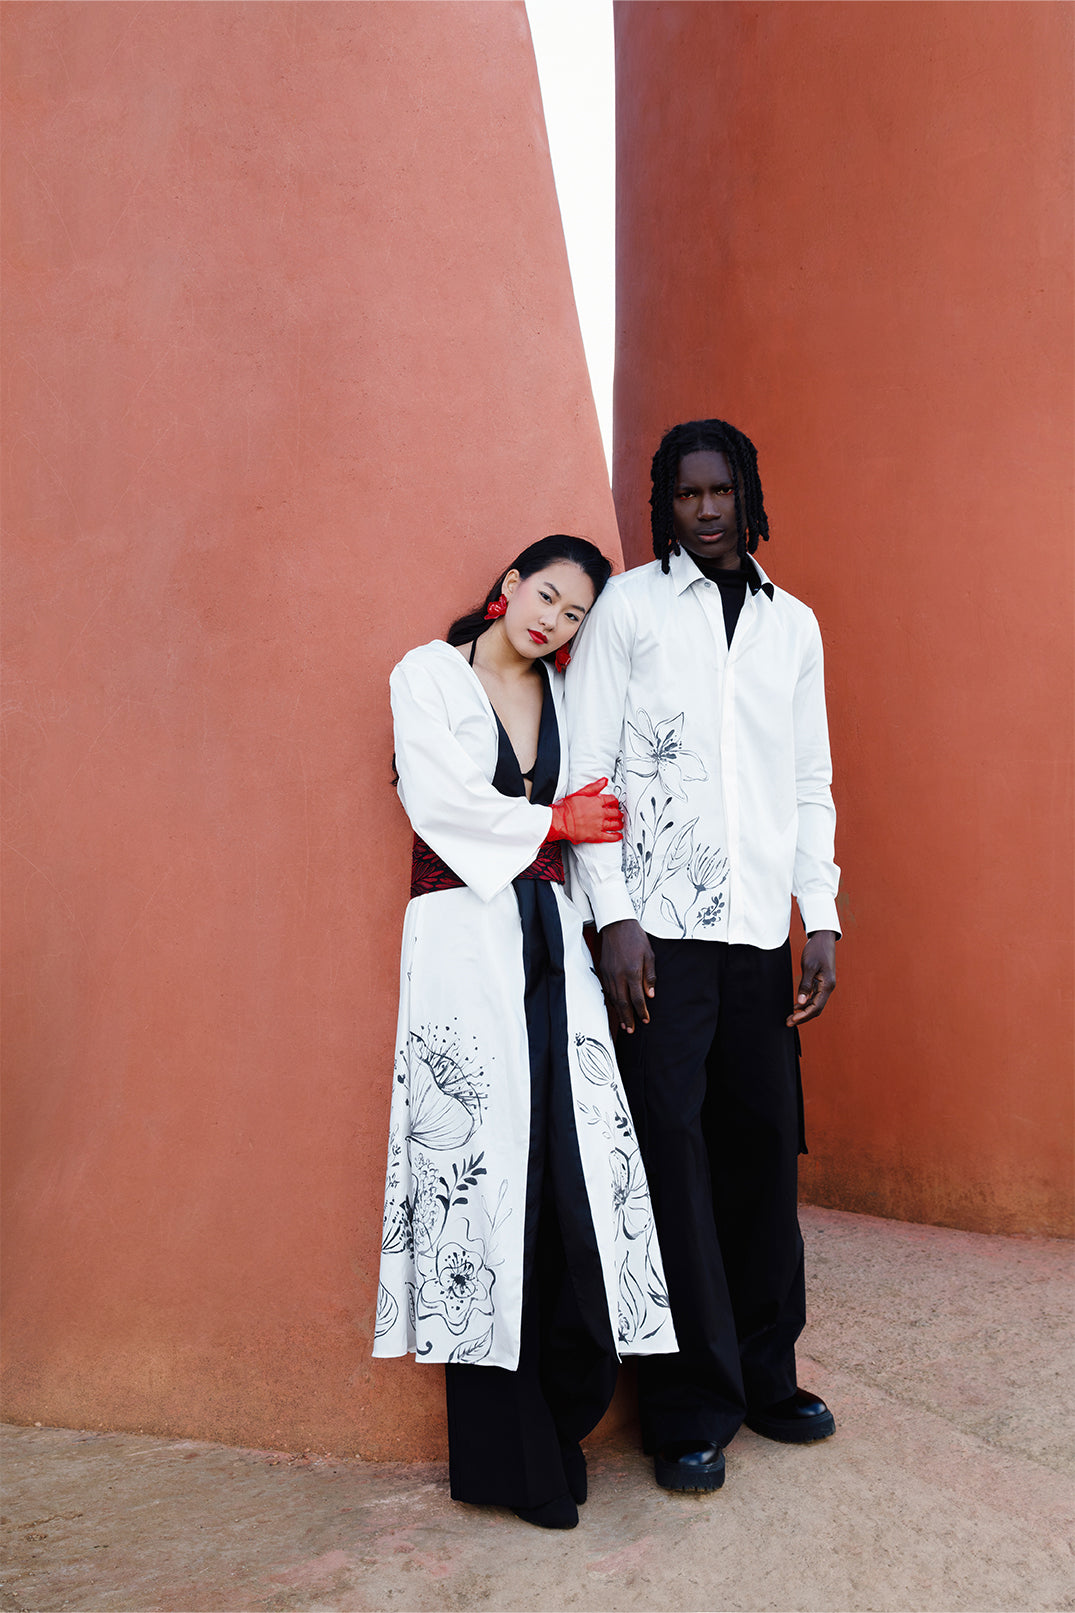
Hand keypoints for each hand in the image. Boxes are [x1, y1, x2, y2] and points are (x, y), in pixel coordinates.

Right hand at [547, 779, 621, 843]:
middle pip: (615, 813)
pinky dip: (616, 836)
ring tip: (619, 824)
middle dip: (618, 813)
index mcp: (597, 802)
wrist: (560, 821)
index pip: (611, 800)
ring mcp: (599, 825)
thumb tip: (604, 780)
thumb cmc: (567, 808)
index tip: (615, 803)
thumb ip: (594, 787)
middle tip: (619, 814)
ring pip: (615, 824)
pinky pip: (610, 836)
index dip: (615, 802)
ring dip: (619, 824)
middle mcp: (600, 813)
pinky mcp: (596, 835)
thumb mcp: (580, 793)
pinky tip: (618, 835)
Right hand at [599, 918, 655, 1032]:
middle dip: (628, 1018)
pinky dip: (611, 1001)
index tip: (645, 1019)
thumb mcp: (649, 955)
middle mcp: (619, 976)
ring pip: (613, 998)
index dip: (641, 1011)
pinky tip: (615, 1006)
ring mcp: (609, 974)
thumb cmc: (635, 938)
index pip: (637, 998)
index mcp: (632, 972)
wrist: (616, 925)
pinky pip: (607, 990)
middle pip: (623, 1003)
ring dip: (619, 1012)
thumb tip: (650, 994)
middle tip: (631, 1030)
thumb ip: (649, 976)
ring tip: (624, 1023)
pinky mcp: (602, 970)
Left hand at [787, 930, 836, 1026]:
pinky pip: (814, 997)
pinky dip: (806, 1003)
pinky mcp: (821, 981)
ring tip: (790, 1017)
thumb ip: (805, 985)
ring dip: (804, 1011)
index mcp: (827, 985)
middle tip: (788, 1022)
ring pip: (815, 1004)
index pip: (816, 1007)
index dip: (804, 1015)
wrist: (823, 937)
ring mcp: (825, 985)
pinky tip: (796, 1006)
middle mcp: (828, 987)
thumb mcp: (809, 966)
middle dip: (803, 1017)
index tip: (792, 1020)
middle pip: (816, 1009)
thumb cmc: (816, 950)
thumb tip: (801, 1002)